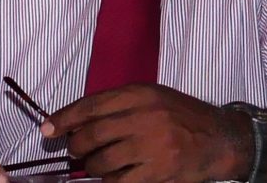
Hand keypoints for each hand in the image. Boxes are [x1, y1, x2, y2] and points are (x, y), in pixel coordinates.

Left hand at [40, 84, 250, 182]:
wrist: (219, 138)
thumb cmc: (180, 116)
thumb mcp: (151, 97)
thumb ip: (118, 105)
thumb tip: (78, 122)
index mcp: (139, 93)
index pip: (91, 105)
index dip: (64, 118)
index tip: (47, 129)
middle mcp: (144, 116)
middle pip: (92, 135)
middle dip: (75, 146)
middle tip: (74, 151)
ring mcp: (152, 146)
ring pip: (102, 161)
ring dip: (91, 167)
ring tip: (95, 165)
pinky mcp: (159, 172)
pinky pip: (120, 182)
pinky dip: (110, 181)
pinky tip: (113, 177)